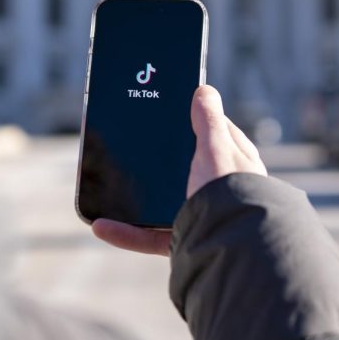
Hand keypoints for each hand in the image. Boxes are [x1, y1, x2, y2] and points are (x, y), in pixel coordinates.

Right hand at [92, 85, 266, 256]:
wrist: (233, 248)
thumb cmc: (230, 193)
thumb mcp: (216, 148)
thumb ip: (208, 121)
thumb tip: (204, 91)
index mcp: (237, 164)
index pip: (215, 134)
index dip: (194, 120)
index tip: (169, 110)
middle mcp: (223, 191)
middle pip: (185, 169)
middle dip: (161, 161)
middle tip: (133, 144)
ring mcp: (203, 216)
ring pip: (162, 204)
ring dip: (135, 198)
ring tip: (111, 185)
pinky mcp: (185, 242)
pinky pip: (150, 237)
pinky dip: (126, 233)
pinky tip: (102, 226)